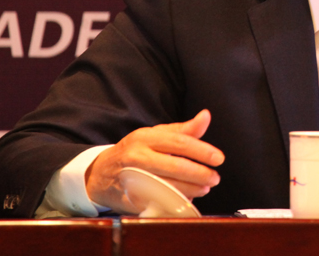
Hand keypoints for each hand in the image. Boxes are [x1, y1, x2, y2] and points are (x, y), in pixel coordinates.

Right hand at [85, 109, 224, 213]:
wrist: (100, 172)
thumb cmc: (135, 150)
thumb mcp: (156, 134)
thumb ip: (183, 129)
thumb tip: (206, 116)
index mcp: (146, 137)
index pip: (179, 142)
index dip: (201, 150)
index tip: (219, 158)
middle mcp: (137, 155)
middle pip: (174, 165)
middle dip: (199, 173)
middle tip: (215, 178)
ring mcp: (131, 177)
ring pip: (166, 185)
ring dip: (190, 189)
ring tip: (204, 188)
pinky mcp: (127, 198)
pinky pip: (155, 201)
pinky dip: (173, 202)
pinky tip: (186, 199)